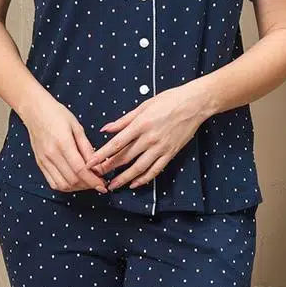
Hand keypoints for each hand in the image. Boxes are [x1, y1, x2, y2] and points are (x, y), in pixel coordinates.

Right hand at [20, 97, 108, 192]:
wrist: (34, 110)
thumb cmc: (57, 114)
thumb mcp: (77, 127)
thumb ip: (87, 148)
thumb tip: (98, 166)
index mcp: (63, 143)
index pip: (80, 169)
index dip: (93, 180)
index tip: (103, 185)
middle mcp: (51, 155)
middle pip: (72, 180)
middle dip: (88, 185)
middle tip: (99, 183)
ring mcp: (43, 161)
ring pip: (62, 185)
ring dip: (77, 188)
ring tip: (88, 182)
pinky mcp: (40, 164)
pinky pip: (53, 182)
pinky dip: (66, 186)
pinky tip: (75, 181)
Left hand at [85, 84, 210, 190]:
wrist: (194, 104)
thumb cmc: (169, 100)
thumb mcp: (143, 105)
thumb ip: (124, 120)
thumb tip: (106, 129)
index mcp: (141, 124)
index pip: (116, 143)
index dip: (102, 155)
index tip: (91, 162)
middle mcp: (149, 138)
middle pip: (125, 158)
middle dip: (109, 168)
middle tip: (96, 176)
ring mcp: (161, 148)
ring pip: (139, 168)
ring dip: (124, 178)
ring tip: (113, 185)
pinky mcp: (170, 153)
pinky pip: (155, 170)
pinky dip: (144, 179)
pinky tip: (135, 183)